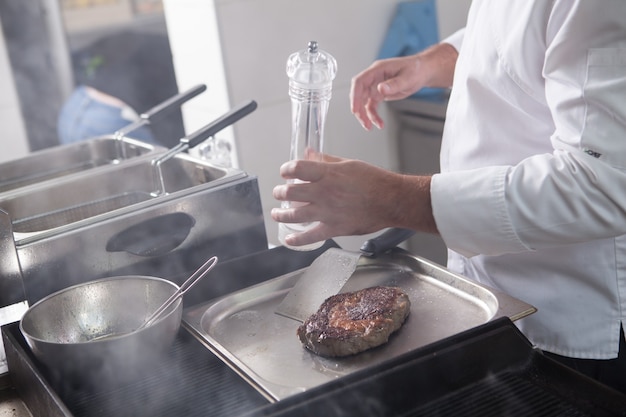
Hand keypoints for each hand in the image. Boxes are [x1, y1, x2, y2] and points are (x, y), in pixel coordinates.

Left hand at [271, 154, 436, 246]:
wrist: (391, 200)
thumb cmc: (374, 180)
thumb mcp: (349, 163)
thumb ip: (326, 160)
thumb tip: (309, 153)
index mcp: (327, 173)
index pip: (296, 168)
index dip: (286, 169)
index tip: (285, 172)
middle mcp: (324, 192)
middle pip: (290, 192)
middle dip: (280, 192)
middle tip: (279, 192)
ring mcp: (327, 211)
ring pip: (295, 214)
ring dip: (281, 214)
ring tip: (276, 213)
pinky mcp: (333, 228)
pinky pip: (310, 236)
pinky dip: (297, 239)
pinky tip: (289, 239)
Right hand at [350, 43, 457, 130]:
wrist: (423, 72)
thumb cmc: (416, 69)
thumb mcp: (407, 77)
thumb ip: (394, 84)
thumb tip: (380, 89)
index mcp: (377, 70)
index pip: (360, 82)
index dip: (355, 95)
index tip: (355, 108)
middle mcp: (374, 78)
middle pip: (359, 93)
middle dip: (358, 108)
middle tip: (363, 121)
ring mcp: (376, 86)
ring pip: (364, 102)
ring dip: (365, 115)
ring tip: (369, 126)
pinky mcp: (380, 94)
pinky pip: (372, 106)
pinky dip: (373, 115)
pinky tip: (379, 123)